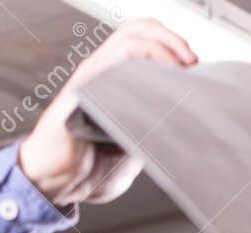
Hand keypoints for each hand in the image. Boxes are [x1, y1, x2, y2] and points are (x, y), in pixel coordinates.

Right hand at [18, 19, 196, 205]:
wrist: (55, 185)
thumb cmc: (86, 171)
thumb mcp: (133, 150)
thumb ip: (152, 132)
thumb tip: (184, 124)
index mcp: (112, 82)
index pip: (144, 44)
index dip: (172, 48)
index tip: (195, 70)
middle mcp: (101, 72)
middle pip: (138, 30)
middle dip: (172, 40)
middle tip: (193, 63)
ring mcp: (92, 76)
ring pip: (129, 36)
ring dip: (163, 45)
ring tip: (183, 65)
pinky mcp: (84, 86)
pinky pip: (116, 58)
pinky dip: (146, 59)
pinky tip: (162, 78)